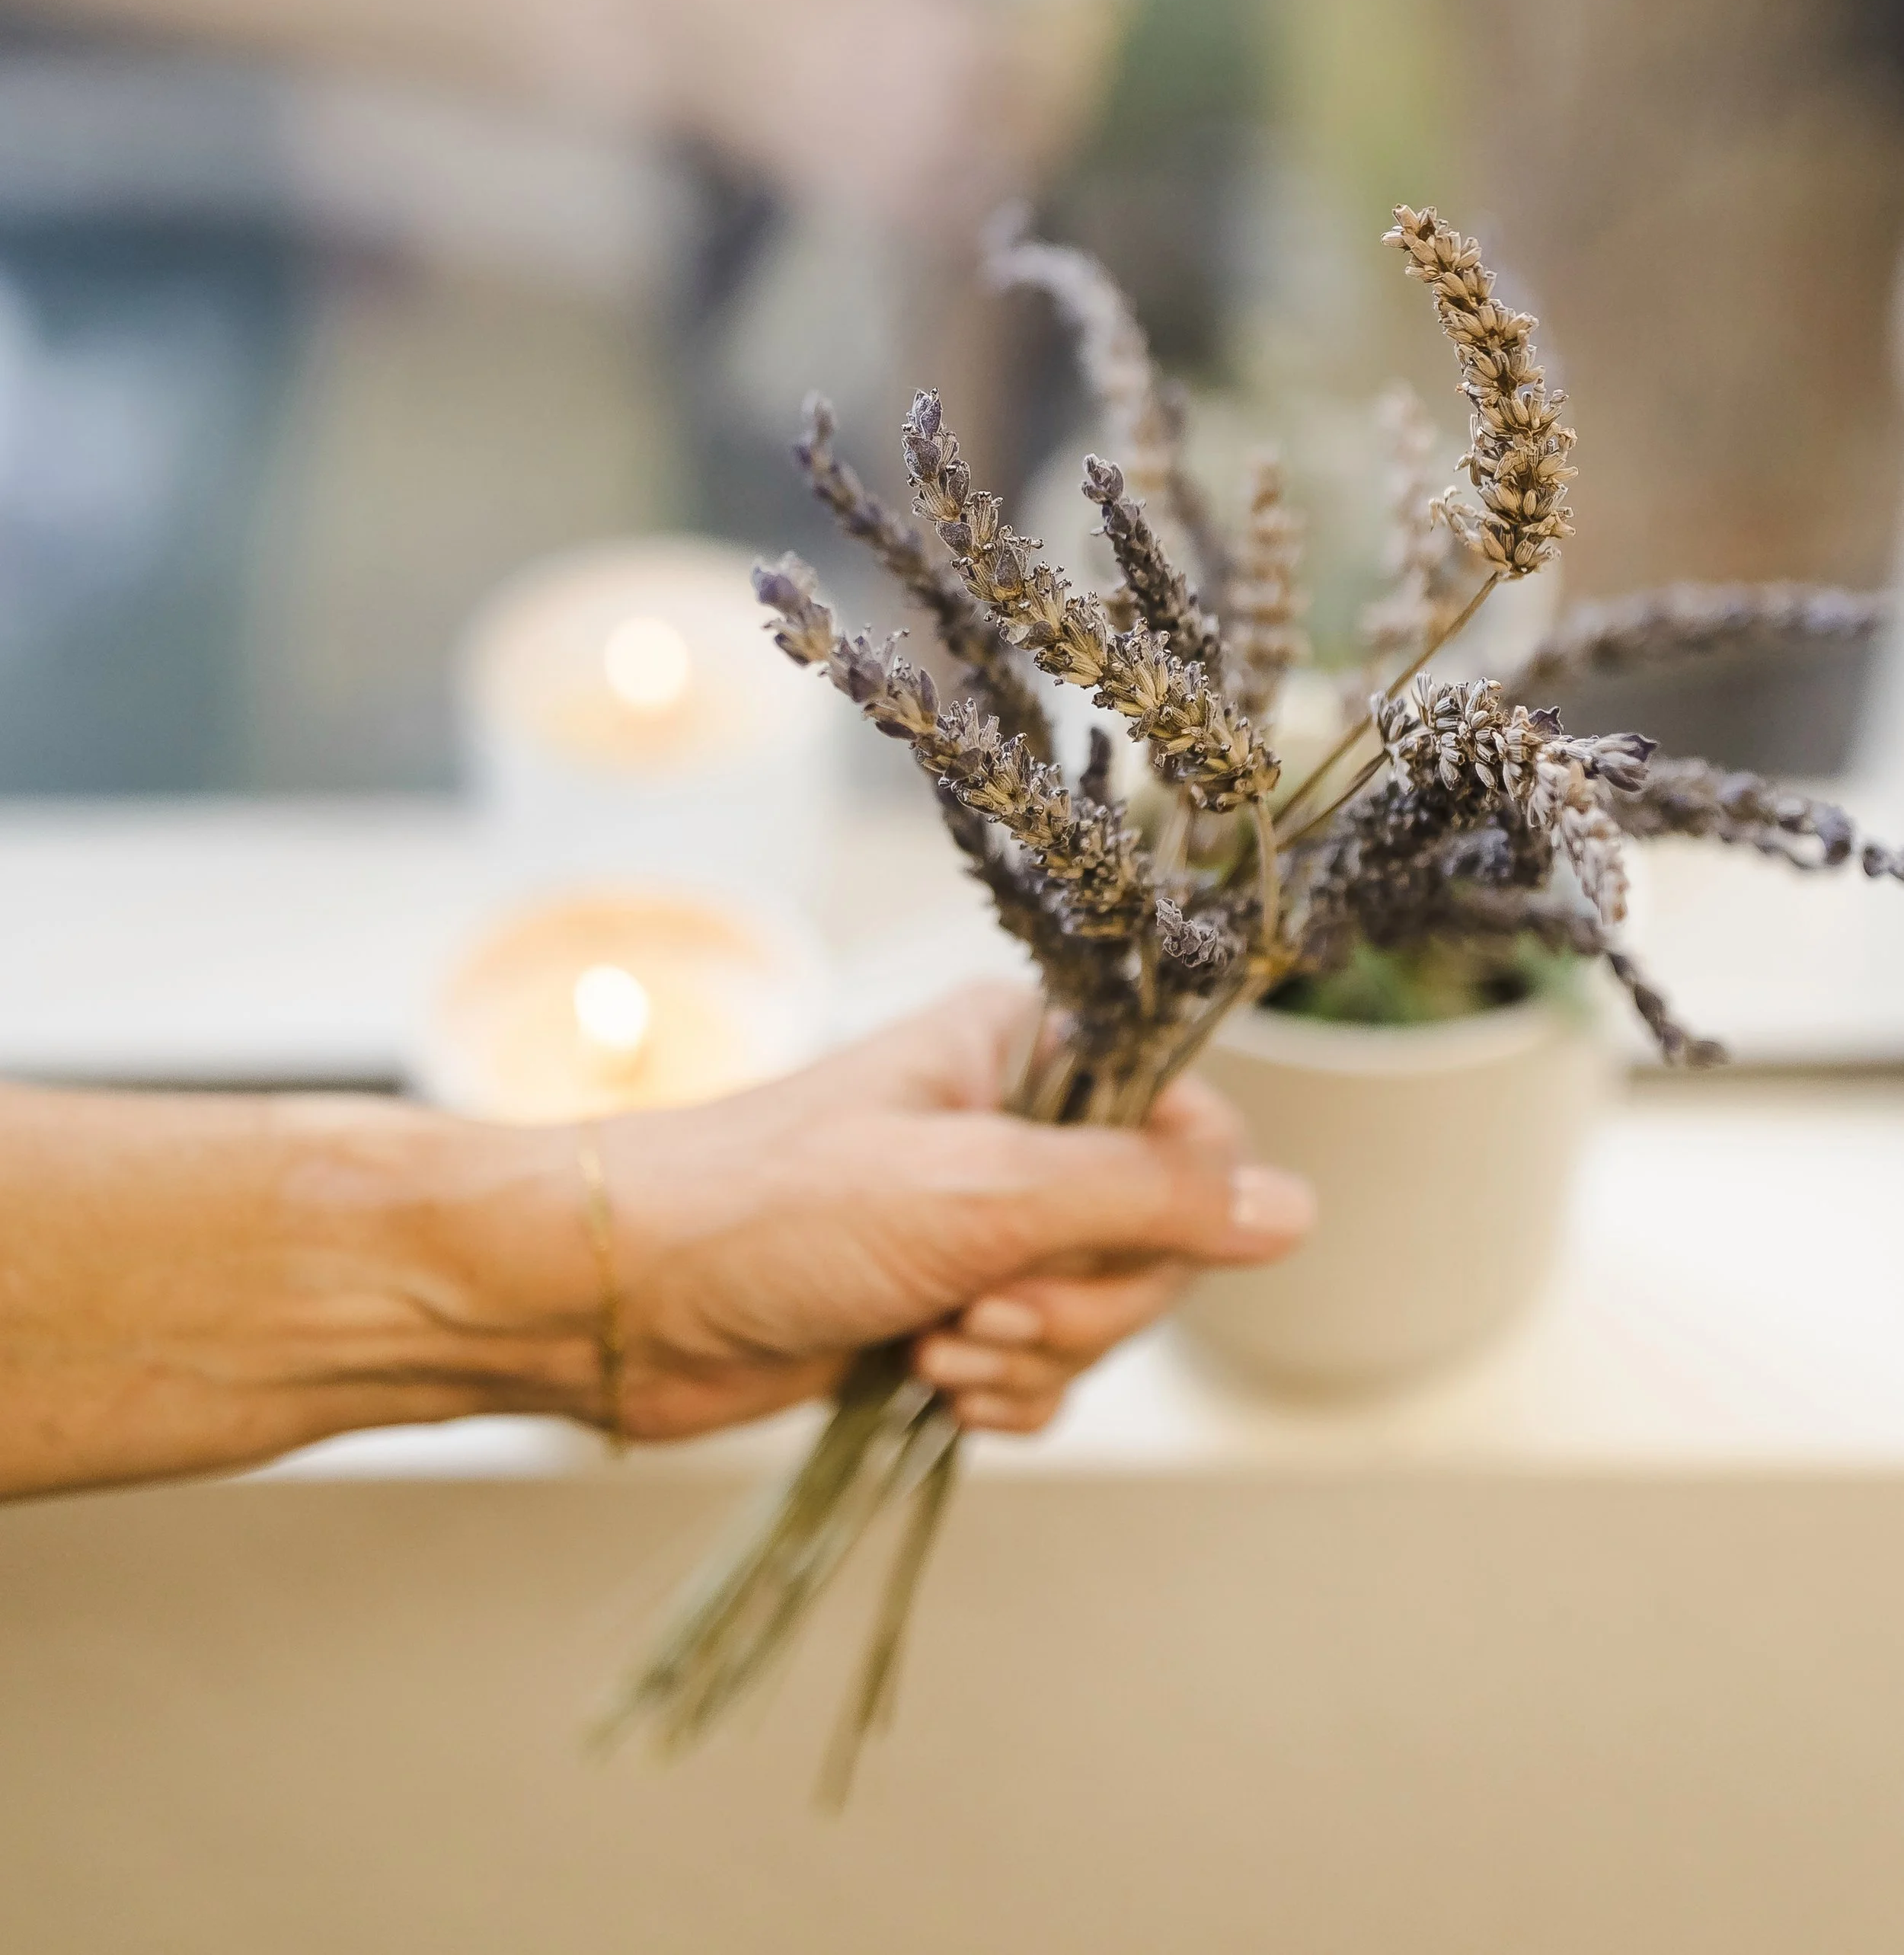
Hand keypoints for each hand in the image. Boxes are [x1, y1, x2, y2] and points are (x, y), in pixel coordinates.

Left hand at [593, 983, 1312, 1442]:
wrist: (615, 1300)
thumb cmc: (777, 1209)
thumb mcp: (980, 1189)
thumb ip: (1148, 1197)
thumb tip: (1299, 1211)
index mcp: (1025, 1047)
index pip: (1192, 1120)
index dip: (1177, 1200)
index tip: (1100, 1236)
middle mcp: (1014, 1127)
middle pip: (1157, 1237)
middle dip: (1083, 1300)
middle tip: (980, 1303)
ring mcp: (978, 1225)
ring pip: (1102, 1318)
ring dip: (1033, 1357)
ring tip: (933, 1343)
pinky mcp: (943, 1312)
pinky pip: (1042, 1374)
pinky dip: (1000, 1396)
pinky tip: (923, 1384)